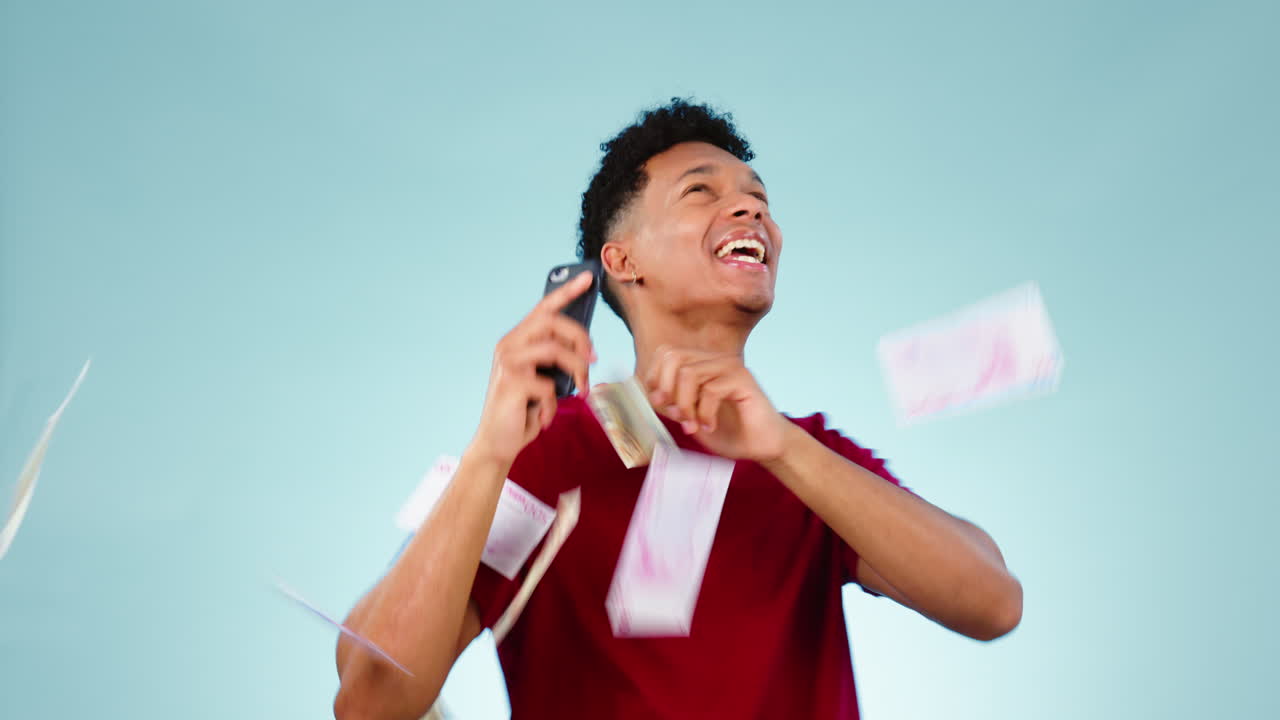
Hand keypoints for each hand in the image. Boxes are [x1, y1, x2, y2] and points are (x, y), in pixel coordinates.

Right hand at [468, 271, 595, 466]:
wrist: (498, 442)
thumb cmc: (525, 409)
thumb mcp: (544, 378)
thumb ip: (556, 359)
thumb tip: (587, 348)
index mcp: (518, 340)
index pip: (543, 308)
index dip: (566, 291)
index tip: (588, 277)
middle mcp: (509, 345)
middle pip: (551, 322)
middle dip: (579, 337)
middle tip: (593, 359)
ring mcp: (508, 362)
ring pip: (554, 350)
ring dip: (577, 371)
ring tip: (581, 390)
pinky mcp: (511, 383)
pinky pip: (549, 386)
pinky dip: (554, 405)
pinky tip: (545, 417)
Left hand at [641, 347, 788, 462]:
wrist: (761, 446)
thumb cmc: (727, 432)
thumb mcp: (689, 417)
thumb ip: (670, 403)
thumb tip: (646, 393)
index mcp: (701, 364)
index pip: (665, 353)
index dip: (655, 377)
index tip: (660, 405)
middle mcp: (714, 359)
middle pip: (673, 357)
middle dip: (666, 389)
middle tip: (675, 415)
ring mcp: (729, 366)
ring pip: (688, 374)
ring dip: (685, 406)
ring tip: (693, 426)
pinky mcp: (743, 379)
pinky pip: (710, 390)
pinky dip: (704, 413)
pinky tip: (710, 426)